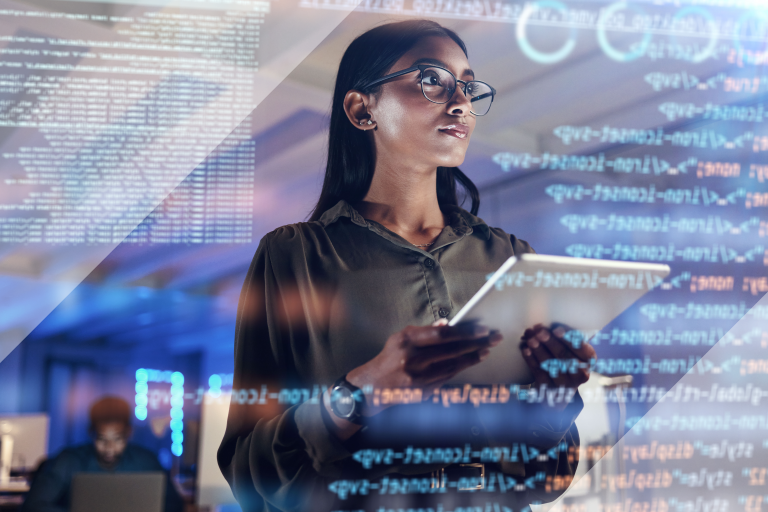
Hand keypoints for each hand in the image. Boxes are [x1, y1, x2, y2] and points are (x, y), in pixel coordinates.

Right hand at [346, 319, 501, 415]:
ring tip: (486, 349)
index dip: (465, 332)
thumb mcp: (401, 338)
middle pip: (452, 350)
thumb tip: (448, 324)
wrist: (374, 386)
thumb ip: (425, 331)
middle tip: (493, 337)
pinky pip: (448, 377)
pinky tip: (472, 360)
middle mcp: (413, 359)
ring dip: (473, 357)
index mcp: (407, 341)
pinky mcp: (424, 391)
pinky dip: (461, 368)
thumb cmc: (390, 357)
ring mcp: (419, 377)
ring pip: (454, 365)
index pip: (442, 335)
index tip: (482, 329)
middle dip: (476, 343)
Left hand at [520, 323, 596, 409]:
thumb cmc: (565, 360)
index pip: (581, 348)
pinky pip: (539, 372)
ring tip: (530, 339)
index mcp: (589, 359)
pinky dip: (531, 360)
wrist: (558, 389)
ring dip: (538, 349)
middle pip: (563, 355)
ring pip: (550, 364)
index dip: (568, 338)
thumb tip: (547, 326)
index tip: (556, 330)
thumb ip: (563, 337)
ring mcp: (565, 384)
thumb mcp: (571, 350)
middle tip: (539, 332)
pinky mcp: (550, 389)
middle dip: (549, 341)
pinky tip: (526, 350)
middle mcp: (581, 374)